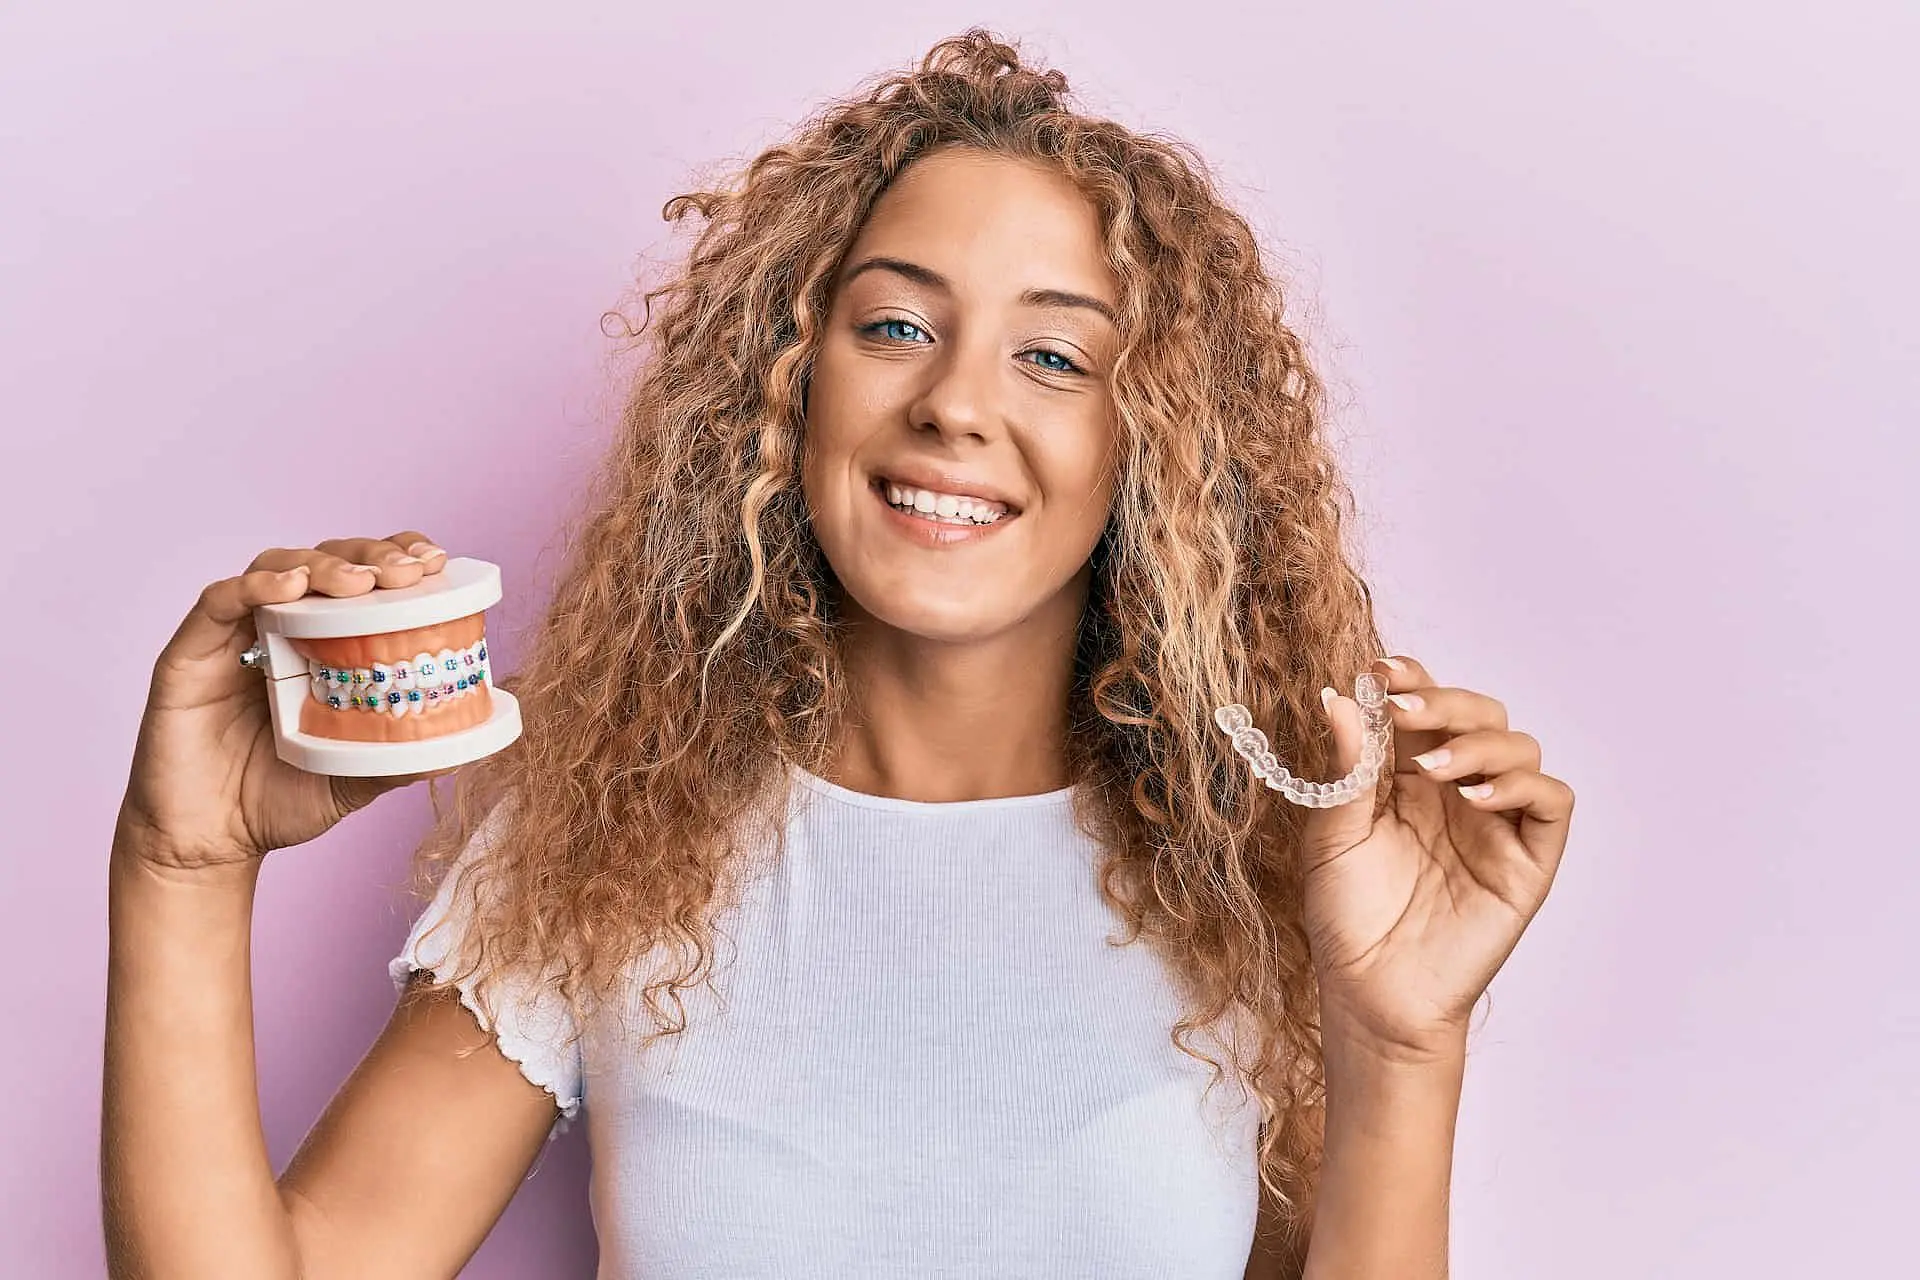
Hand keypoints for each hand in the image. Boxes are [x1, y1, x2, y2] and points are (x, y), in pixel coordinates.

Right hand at [116, 531, 458, 876]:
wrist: (209, 844)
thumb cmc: (280, 798)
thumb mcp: (356, 777)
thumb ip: (401, 757)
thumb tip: (462, 747)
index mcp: (326, 644)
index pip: (364, 578)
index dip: (398, 558)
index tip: (435, 562)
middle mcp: (281, 627)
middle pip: (327, 562)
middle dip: (371, 557)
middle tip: (407, 571)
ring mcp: (234, 636)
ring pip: (276, 568)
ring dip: (322, 566)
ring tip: (360, 583)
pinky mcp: (189, 654)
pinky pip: (217, 602)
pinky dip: (254, 587)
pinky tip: (289, 587)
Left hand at [1294, 653, 1575, 1062]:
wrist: (1371, 994)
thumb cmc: (1347, 918)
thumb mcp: (1331, 837)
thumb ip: (1344, 770)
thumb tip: (1340, 699)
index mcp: (1406, 777)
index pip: (1424, 707)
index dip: (1411, 679)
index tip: (1380, 670)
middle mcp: (1456, 790)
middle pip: (1480, 713)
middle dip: (1446, 699)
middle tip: (1405, 707)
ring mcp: (1496, 823)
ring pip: (1520, 747)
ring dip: (1479, 742)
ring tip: (1433, 768)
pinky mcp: (1527, 860)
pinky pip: (1551, 803)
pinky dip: (1523, 786)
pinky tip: (1476, 797)